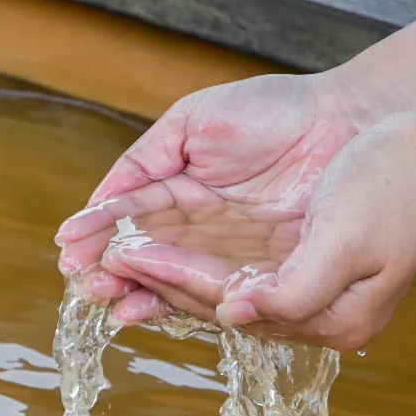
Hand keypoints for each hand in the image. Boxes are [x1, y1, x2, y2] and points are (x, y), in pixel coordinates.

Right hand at [54, 71, 382, 323]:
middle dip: (114, 273)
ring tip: (114, 300)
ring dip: (143, 292)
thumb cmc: (275, 111)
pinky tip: (158, 304)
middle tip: (88, 285)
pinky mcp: (267, 274)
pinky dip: (191, 300)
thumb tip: (98, 202)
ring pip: (179, 279)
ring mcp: (234, 254)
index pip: (131, 219)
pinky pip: (224, 291)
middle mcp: (203, 230)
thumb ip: (144, 159)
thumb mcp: (193, 123)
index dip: (99, 235)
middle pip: (149, 258)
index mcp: (181, 191)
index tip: (69, 251)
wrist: (346, 120)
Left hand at [99, 113, 415, 349]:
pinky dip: (181, 255)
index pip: (229, 303)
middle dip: (150, 284)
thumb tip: (236, 315)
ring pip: (210, 283)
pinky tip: (143, 249)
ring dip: (155, 274)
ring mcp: (297, 284)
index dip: (173, 280)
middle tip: (89, 269)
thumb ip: (295, 288)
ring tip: (99, 266)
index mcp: (325, 319)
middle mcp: (305, 310)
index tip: (125, 257)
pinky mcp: (289, 257)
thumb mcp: (351, 240)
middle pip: (212, 300)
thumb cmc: (400, 190)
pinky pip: (224, 262)